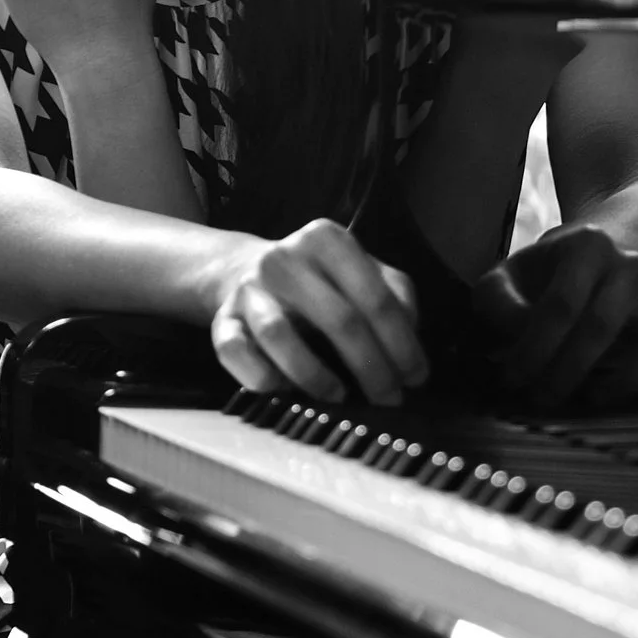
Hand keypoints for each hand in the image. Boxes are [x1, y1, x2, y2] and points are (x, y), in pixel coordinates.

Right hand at [207, 219, 427, 405]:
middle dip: (372, 369)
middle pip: (339, 319)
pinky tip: (285, 390)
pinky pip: (235, 352)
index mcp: (327, 239)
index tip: (415, 379)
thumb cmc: (318, 279)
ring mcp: (248, 287)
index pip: (377, 298)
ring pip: (278, 334)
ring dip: (314, 375)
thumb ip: (395, 295)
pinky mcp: (221, 317)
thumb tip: (410, 337)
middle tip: (387, 398)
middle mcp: (284, 257)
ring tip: (338, 396)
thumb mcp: (362, 272)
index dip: (402, 345)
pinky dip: (262, 377)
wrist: (243, 269)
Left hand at [470, 225, 637, 407]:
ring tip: (589, 400)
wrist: (592, 262)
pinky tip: (635, 400)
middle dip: (566, 370)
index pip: (560, 304)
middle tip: (540, 398)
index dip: (533, 348)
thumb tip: (518, 336)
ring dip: (625, 380)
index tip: (512, 379)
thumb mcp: (507, 276)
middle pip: (602, 325)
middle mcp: (631, 267)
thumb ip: (498, 301)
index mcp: (588, 245)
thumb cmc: (540, 278)